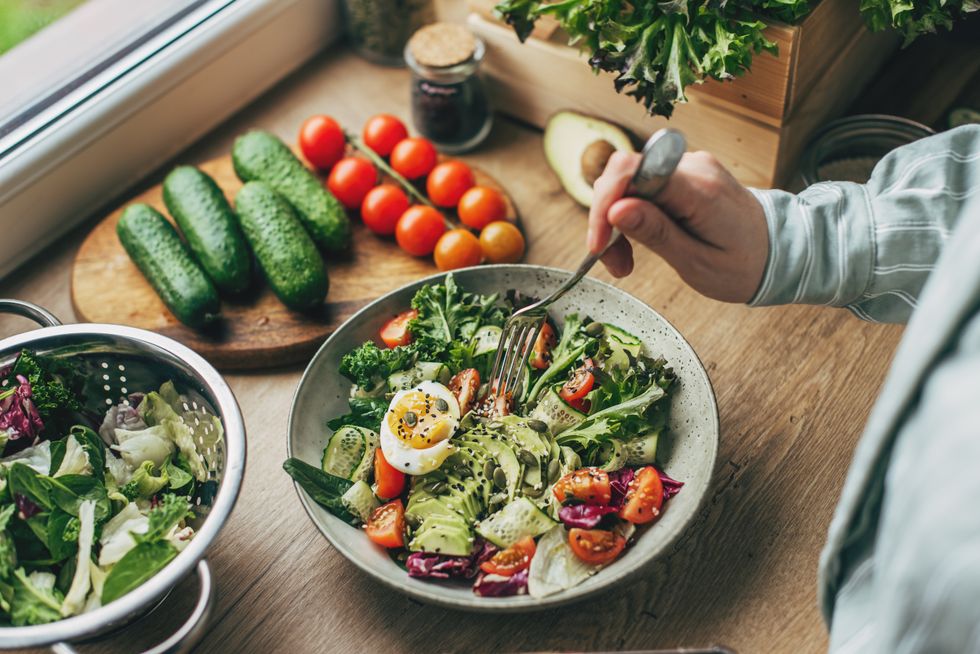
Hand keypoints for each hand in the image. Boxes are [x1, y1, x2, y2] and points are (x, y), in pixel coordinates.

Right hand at [587, 150, 769, 303]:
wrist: (780, 250)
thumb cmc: (744, 264)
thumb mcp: (698, 263)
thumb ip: (656, 233)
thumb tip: (616, 209)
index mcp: (699, 190)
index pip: (631, 172)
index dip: (603, 204)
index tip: (598, 244)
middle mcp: (692, 167)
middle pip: (623, 174)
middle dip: (604, 217)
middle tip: (611, 261)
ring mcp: (688, 167)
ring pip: (627, 181)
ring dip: (614, 220)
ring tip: (623, 260)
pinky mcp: (683, 174)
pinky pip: (642, 186)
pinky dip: (630, 215)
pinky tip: (635, 242)